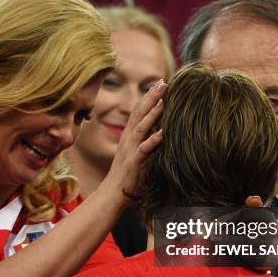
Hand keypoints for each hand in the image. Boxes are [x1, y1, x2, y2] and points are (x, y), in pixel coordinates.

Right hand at [99, 79, 165, 206]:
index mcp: (129, 136)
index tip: (159, 83)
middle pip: (138, 113)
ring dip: (152, 113)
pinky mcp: (134, 162)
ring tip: (163, 101)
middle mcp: (128, 139)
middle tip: (162, 82)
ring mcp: (130, 150)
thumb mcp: (136, 153)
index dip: (147, 96)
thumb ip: (145, 141)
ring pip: (141, 127)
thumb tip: (161, 132)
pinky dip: (154, 140)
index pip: (138, 111)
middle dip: (150, 97)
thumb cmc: (128, 176)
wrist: (113, 194)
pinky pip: (144, 149)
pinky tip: (164, 133)